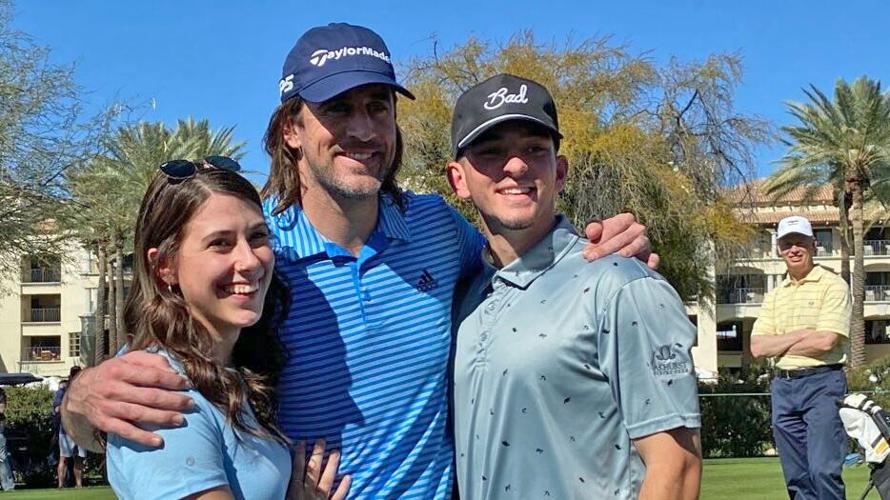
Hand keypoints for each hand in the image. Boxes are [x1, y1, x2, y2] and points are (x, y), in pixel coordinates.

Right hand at [61, 351, 192, 448]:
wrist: (79, 391)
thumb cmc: (111, 372)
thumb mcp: (128, 358)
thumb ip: (151, 360)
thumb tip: (172, 370)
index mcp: (121, 370)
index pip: (152, 376)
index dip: (172, 381)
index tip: (187, 385)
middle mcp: (114, 388)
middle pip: (149, 396)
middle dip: (173, 401)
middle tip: (190, 404)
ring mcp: (108, 407)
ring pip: (140, 414)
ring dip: (162, 418)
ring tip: (180, 419)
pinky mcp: (104, 423)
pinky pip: (125, 431)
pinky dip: (142, 437)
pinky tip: (158, 441)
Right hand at [287, 440, 350, 499]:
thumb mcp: (281, 499)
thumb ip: (281, 490)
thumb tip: (278, 478)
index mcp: (295, 492)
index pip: (297, 470)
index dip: (299, 455)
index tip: (302, 442)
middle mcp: (309, 493)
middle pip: (313, 470)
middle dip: (317, 455)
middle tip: (321, 440)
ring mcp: (321, 499)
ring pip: (327, 479)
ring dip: (332, 465)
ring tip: (336, 452)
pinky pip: (338, 496)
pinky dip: (343, 487)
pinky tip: (348, 476)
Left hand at [583, 212, 659, 268]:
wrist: (618, 252)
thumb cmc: (605, 240)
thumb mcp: (598, 232)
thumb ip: (593, 229)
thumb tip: (592, 233)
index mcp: (625, 219)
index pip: (614, 226)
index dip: (600, 238)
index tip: (587, 252)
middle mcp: (637, 229)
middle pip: (623, 237)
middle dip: (606, 248)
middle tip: (593, 258)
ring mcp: (645, 242)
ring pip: (639, 244)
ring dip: (631, 249)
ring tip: (622, 255)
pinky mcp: (650, 256)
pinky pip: (653, 257)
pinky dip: (653, 260)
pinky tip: (650, 265)